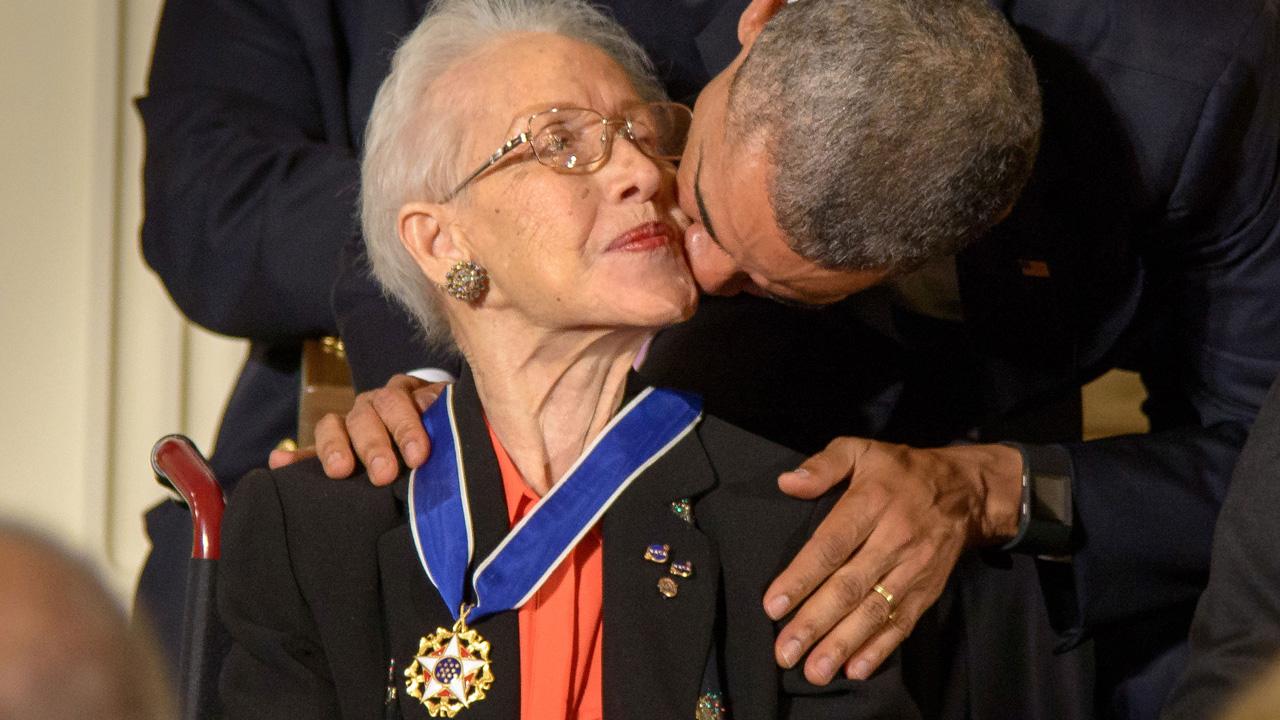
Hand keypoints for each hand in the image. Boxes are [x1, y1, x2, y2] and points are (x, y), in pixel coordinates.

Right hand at [271, 374, 446, 484]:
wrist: (439, 440)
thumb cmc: (447, 432)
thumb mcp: (450, 418)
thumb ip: (444, 411)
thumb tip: (434, 402)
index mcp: (403, 394)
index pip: (398, 402)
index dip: (407, 428)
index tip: (418, 456)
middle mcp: (373, 405)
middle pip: (367, 415)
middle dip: (375, 445)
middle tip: (384, 473)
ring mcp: (350, 424)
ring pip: (335, 426)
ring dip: (335, 448)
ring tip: (340, 470)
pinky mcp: (333, 449)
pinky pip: (310, 450)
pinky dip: (295, 457)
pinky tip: (279, 461)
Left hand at [765, 438, 1022, 684]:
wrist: (965, 491)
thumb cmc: (899, 470)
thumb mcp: (861, 450)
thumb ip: (823, 465)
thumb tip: (787, 483)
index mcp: (871, 503)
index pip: (831, 545)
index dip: (802, 577)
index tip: (774, 605)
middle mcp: (894, 539)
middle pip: (850, 586)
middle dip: (816, 622)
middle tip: (786, 652)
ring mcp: (914, 568)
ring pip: (875, 611)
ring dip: (843, 644)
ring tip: (815, 670)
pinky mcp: (928, 589)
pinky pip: (903, 622)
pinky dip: (880, 649)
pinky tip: (855, 669)